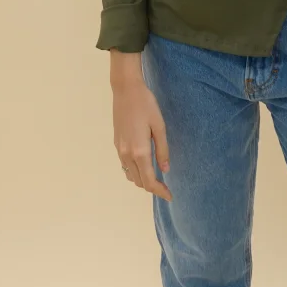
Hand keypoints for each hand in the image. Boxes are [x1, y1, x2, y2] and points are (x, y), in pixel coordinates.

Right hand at [112, 78, 171, 200]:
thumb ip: (162, 149)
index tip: (170, 196)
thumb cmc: (146, 105)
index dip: (160, 191)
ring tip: (156, 178)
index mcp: (140, 151)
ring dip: (142, 180)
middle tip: (166, 187)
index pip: (149, 181)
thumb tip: (165, 169)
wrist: (125, 90)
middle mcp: (127, 155)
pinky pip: (125, 166)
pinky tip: (144, 165)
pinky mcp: (116, 144)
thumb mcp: (159, 126)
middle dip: (152, 187)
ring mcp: (119, 150)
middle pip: (139, 181)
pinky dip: (134, 171)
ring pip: (130, 175)